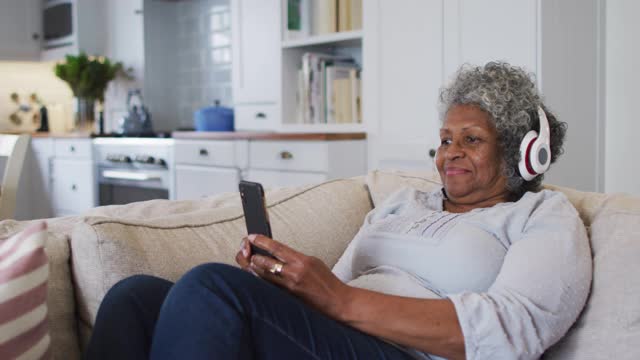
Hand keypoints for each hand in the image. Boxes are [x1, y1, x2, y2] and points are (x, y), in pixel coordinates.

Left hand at [236, 234, 351, 319]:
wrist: (335, 301)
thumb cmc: (326, 281)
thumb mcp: (313, 261)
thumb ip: (294, 257)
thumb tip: (275, 253)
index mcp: (302, 261)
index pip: (276, 248)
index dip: (261, 241)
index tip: (251, 237)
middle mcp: (293, 273)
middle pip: (263, 262)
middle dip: (250, 254)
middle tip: (244, 248)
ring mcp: (288, 287)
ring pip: (261, 276)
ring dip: (250, 267)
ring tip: (246, 259)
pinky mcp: (285, 298)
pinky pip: (266, 286)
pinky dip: (257, 279)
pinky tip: (252, 274)